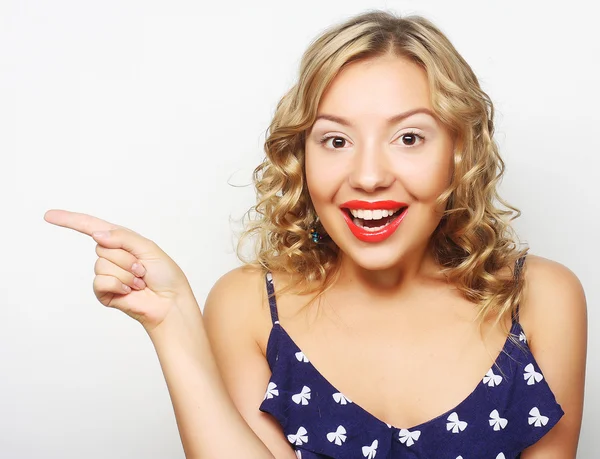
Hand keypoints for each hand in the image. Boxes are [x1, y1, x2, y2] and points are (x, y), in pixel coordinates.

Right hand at [44, 209, 194, 330]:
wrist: (169, 302)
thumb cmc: (165, 274)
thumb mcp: (148, 248)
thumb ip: (122, 238)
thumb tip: (96, 234)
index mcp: (122, 241)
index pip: (91, 227)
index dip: (70, 220)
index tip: (49, 215)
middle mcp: (112, 255)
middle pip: (102, 246)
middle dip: (126, 258)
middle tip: (142, 268)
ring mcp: (107, 274)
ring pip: (102, 265)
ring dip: (126, 274)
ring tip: (140, 280)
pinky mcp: (104, 292)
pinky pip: (101, 281)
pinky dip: (119, 285)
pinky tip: (130, 291)